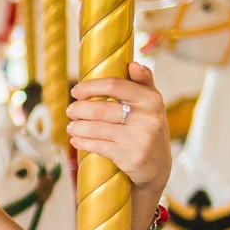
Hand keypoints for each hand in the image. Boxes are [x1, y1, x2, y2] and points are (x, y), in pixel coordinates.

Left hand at [66, 61, 171, 192]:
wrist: (158, 166)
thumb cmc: (148, 130)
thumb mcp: (152, 106)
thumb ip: (144, 83)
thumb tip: (133, 64)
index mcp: (152, 99)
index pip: (115, 85)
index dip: (91, 86)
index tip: (76, 90)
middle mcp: (148, 118)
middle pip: (101, 109)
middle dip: (79, 109)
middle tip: (70, 110)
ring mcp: (140, 139)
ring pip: (97, 129)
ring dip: (77, 127)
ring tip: (70, 126)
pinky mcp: (131, 157)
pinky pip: (99, 147)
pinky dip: (82, 143)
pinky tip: (75, 140)